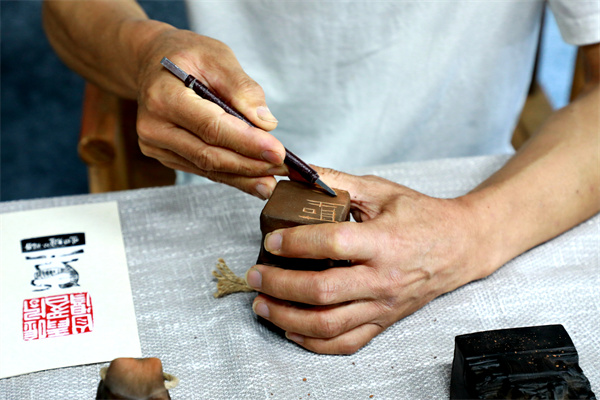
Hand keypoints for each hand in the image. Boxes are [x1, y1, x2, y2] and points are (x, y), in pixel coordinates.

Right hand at [135, 27, 286, 197]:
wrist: (152, 62)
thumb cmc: (186, 56)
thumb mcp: (217, 56)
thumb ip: (242, 88)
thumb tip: (266, 124)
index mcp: (163, 96)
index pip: (211, 127)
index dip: (247, 143)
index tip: (278, 152)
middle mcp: (154, 126)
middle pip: (209, 155)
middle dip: (250, 165)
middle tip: (282, 168)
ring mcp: (156, 144)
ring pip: (207, 169)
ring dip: (243, 177)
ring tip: (273, 180)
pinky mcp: (164, 155)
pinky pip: (202, 169)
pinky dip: (231, 175)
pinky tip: (253, 178)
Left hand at [245, 167, 494, 353]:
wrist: (461, 246)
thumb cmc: (420, 216)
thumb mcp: (380, 190)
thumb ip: (336, 181)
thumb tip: (293, 174)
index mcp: (385, 241)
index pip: (333, 244)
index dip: (296, 243)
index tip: (270, 240)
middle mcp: (384, 279)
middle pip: (323, 291)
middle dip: (280, 285)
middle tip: (255, 275)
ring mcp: (384, 306)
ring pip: (329, 325)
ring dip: (287, 317)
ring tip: (262, 304)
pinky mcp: (384, 322)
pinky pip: (346, 343)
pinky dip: (314, 342)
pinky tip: (291, 329)